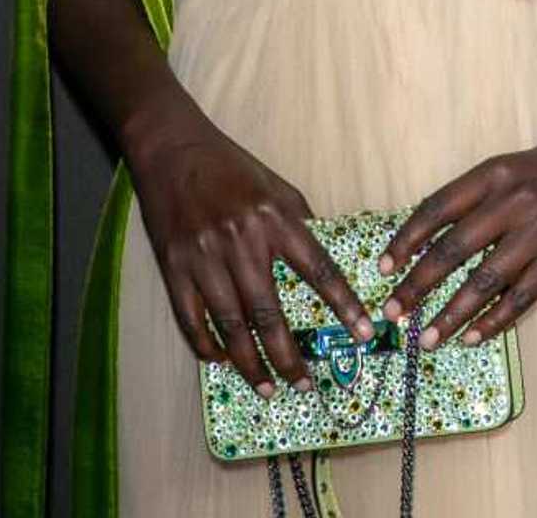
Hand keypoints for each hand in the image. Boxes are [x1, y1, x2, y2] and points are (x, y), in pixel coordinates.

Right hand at [126, 111, 375, 394]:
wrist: (173, 149)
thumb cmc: (230, 166)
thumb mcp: (276, 185)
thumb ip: (300, 221)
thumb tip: (322, 260)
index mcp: (275, 218)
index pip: (319, 270)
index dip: (344, 304)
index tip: (363, 333)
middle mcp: (242, 241)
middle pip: (269, 313)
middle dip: (289, 356)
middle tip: (304, 384)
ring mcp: (205, 257)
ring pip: (232, 326)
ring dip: (251, 364)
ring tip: (267, 387)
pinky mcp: (174, 267)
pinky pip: (192, 319)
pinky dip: (206, 346)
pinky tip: (221, 361)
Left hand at [375, 116, 536, 350]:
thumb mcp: (511, 167)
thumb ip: (476, 197)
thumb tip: (430, 238)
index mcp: (493, 174)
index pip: (436, 209)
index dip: (406, 240)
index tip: (383, 267)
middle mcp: (512, 201)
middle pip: (453, 249)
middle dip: (417, 284)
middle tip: (392, 312)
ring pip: (484, 281)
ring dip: (452, 314)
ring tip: (427, 338)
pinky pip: (522, 297)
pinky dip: (494, 321)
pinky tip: (473, 337)